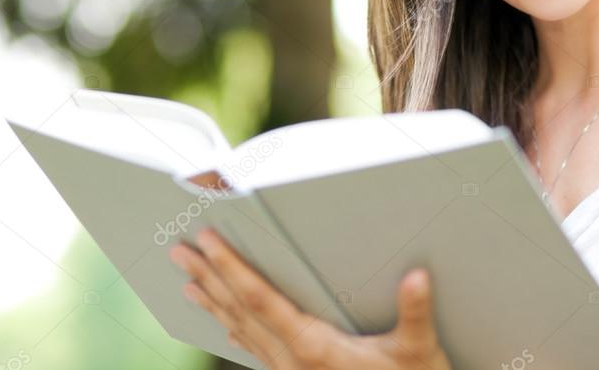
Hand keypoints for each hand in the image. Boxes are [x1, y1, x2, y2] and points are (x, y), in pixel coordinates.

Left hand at [170, 228, 452, 369]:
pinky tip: (225, 325)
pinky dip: (233, 330)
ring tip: (187, 282)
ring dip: (213, 303)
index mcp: (314, 347)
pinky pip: (255, 350)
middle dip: (208, 278)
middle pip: (239, 312)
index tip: (210, 241)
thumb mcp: (419, 351)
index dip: (231, 267)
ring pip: (241, 332)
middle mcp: (292, 361)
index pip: (260, 299)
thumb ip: (415, 313)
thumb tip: (417, 278)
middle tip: (179, 252)